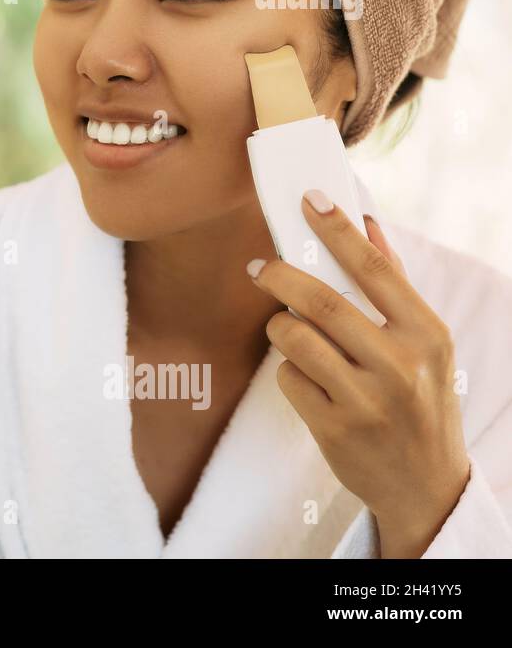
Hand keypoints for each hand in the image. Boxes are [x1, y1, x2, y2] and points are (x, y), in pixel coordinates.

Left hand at [246, 190, 470, 557]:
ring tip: (289, 332)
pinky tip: (308, 381)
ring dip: (280, 327)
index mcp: (428, 335)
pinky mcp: (334, 427)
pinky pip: (287, 377)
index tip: (309, 199)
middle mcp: (401, 366)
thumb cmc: (420, 400)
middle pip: (321, 301)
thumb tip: (367, 223)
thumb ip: (394, 285)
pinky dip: (287, 370)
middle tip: (259, 266)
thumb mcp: (425, 346)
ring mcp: (367, 400)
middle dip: (279, 276)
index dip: (337, 230)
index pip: (375, 269)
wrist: (426, 485)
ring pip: (294, 338)